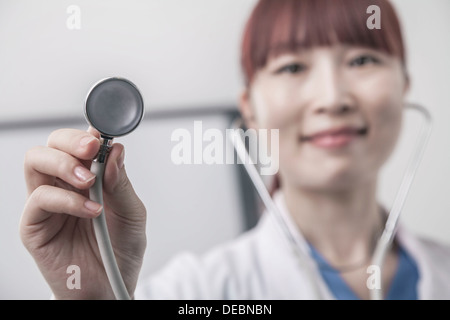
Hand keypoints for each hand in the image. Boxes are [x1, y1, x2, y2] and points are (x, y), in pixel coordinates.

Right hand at [20, 127, 146, 298]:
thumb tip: (115, 150)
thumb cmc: (121, 248)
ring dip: (63, 163)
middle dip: (71, 140)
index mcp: (89, 176)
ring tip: (89, 181)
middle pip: (53, 143)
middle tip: (92, 148)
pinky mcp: (34, 225)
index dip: (88, 132)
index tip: (103, 133)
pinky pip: (39, 198)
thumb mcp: (132, 213)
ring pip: (36, 160)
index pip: (80, 142)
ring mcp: (47, 202)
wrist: (111, 286)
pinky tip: (90, 211)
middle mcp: (65, 184)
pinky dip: (66, 199)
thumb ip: (121, 183)